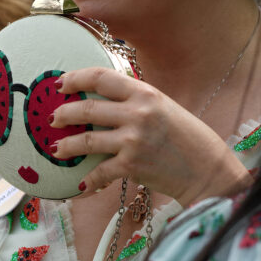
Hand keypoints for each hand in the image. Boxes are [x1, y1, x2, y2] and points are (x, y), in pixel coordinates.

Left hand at [50, 67, 252, 204]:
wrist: (207, 168)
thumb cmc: (185, 136)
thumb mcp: (162, 106)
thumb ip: (134, 101)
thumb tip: (101, 99)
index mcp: (145, 92)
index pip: (101, 77)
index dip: (76, 78)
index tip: (61, 83)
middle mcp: (137, 113)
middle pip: (87, 107)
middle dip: (64, 113)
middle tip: (53, 118)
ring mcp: (133, 139)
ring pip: (87, 139)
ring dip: (67, 146)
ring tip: (56, 149)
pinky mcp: (132, 165)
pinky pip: (100, 172)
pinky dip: (87, 180)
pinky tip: (79, 184)